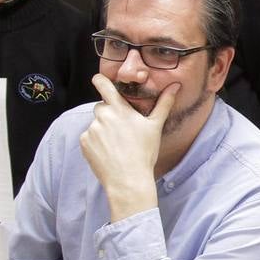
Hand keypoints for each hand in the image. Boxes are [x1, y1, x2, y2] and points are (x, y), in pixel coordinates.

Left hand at [81, 73, 173, 221]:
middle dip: (109, 114)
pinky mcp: (84, 142)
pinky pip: (89, 136)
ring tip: (117, 144)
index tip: (100, 80)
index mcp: (119, 109)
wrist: (128, 179)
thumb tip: (175, 86)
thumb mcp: (155, 126)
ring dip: (103, 129)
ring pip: (96, 123)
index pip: (103, 85)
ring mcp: (91, 129)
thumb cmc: (144, 153)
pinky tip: (109, 152)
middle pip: (101, 106)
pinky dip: (96, 142)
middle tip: (122, 129)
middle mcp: (102, 116)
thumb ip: (164, 103)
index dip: (100, 80)